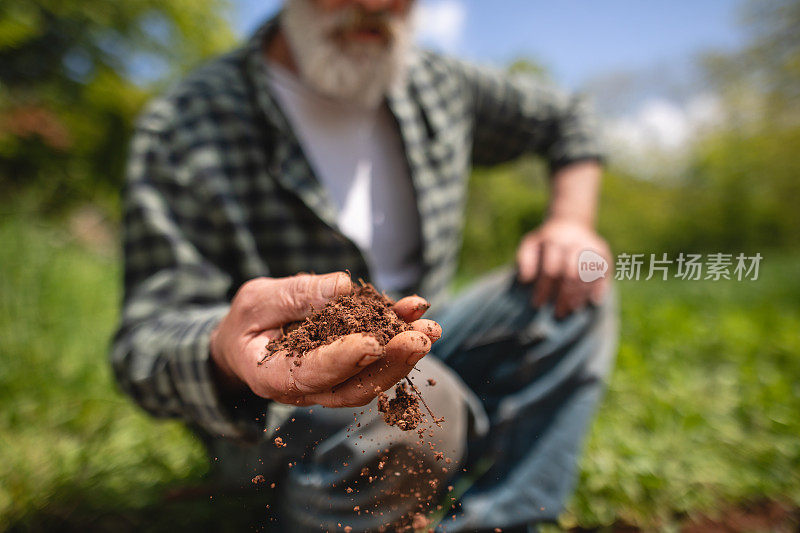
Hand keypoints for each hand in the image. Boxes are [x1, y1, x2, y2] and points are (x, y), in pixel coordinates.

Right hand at [210, 272, 440, 407]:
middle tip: (420, 338)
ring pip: (373, 377)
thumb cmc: (247, 321)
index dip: (344, 360)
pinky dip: (398, 334)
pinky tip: (417, 312)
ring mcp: (333, 382)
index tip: (373, 343)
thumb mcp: (257, 300)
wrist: (246, 342)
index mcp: (276, 377)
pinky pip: (378, 358)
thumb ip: (296, 295)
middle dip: (391, 363)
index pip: (313, 374)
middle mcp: (309, 389)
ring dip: (404, 353)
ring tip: (431, 327)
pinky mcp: (350, 367)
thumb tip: (343, 286)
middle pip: (355, 387)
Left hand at [516, 218, 610, 317]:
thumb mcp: (531, 245)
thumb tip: (525, 279)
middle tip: (558, 313)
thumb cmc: (546, 242)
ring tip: (572, 309)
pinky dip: (599, 287)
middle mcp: (575, 243)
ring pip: (589, 275)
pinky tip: (593, 301)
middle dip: (564, 296)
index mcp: (555, 241)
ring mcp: (592, 247)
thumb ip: (525, 260)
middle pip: (572, 274)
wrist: (570, 223)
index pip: (550, 270)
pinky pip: (604, 273)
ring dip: (581, 295)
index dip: (543, 289)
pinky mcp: (604, 252)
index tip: (537, 304)